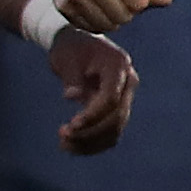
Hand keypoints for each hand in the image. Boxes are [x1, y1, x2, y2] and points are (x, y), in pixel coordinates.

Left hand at [47, 31, 134, 154]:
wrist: (77, 43)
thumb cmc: (71, 49)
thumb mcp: (67, 58)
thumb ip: (71, 77)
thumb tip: (71, 96)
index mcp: (118, 67)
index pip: (111, 98)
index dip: (93, 115)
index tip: (71, 125)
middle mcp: (127, 83)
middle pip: (117, 117)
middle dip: (91, 132)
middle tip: (63, 136)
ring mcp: (124, 96)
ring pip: (116, 128)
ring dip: (92, 141)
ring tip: (64, 145)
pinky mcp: (116, 107)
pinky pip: (111, 131)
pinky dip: (94, 142)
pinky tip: (73, 146)